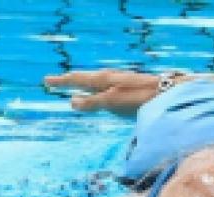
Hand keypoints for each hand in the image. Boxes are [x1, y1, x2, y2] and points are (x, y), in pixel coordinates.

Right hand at [44, 69, 159, 112]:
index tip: (46, 81)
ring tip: (70, 84)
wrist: (168, 94)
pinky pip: (102, 86)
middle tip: (51, 81)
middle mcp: (109, 78)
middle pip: (84, 78)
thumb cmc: (139, 98)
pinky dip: (91, 87)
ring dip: (79, 82)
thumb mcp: (112, 102)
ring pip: (93, 80)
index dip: (62, 81)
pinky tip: (97, 92)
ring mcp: (118, 82)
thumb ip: (92, 102)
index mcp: (103, 80)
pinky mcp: (126, 89)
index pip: (77, 79)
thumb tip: (72, 102)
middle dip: (67, 80)